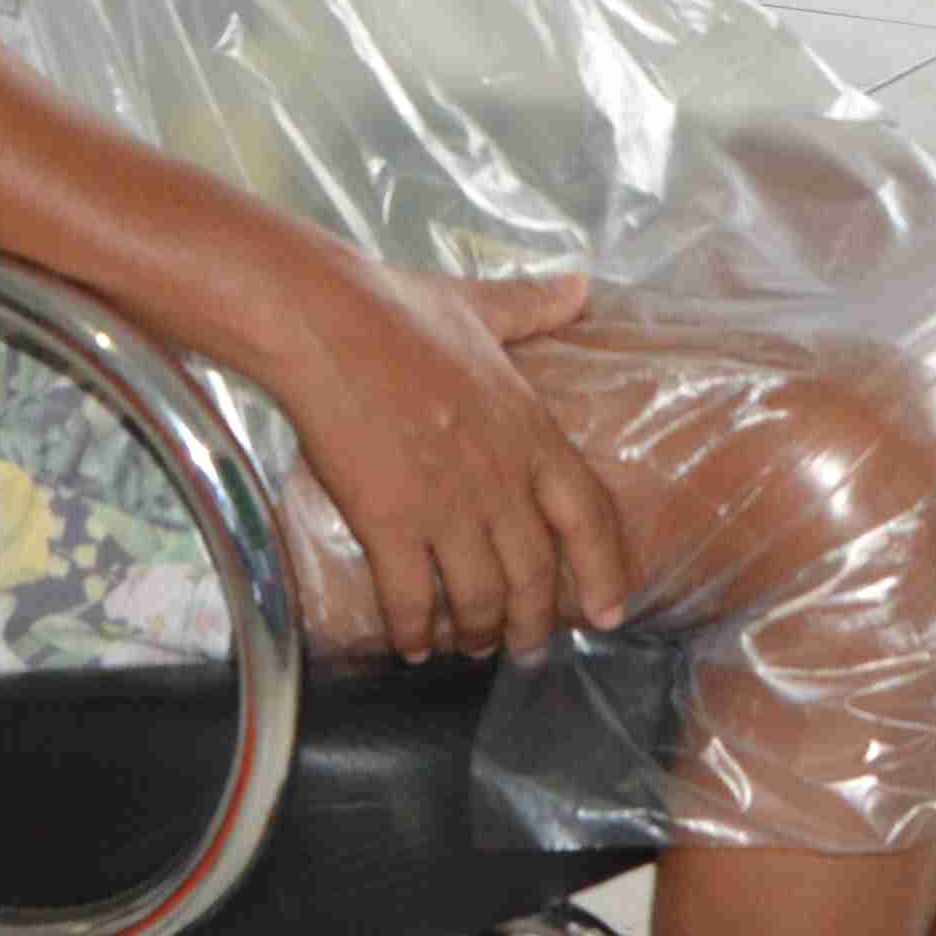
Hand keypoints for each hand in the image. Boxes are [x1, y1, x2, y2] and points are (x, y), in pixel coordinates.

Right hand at [266, 262, 634, 662]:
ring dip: (478, 633)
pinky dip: (414, 632)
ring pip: (479, 597)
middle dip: (533, 623)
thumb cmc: (398, 309)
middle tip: (527, 648)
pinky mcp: (388, 522)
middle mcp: (498, 478)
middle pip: (535, 574)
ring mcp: (445, 505)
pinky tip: (410, 645)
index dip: (605, 571)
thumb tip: (581, 287)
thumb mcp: (480, 305)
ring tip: (470, 648)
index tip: (609, 612)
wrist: (325, 322)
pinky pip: (411, 599)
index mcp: (529, 429)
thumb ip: (533, 307)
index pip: (589, 515)